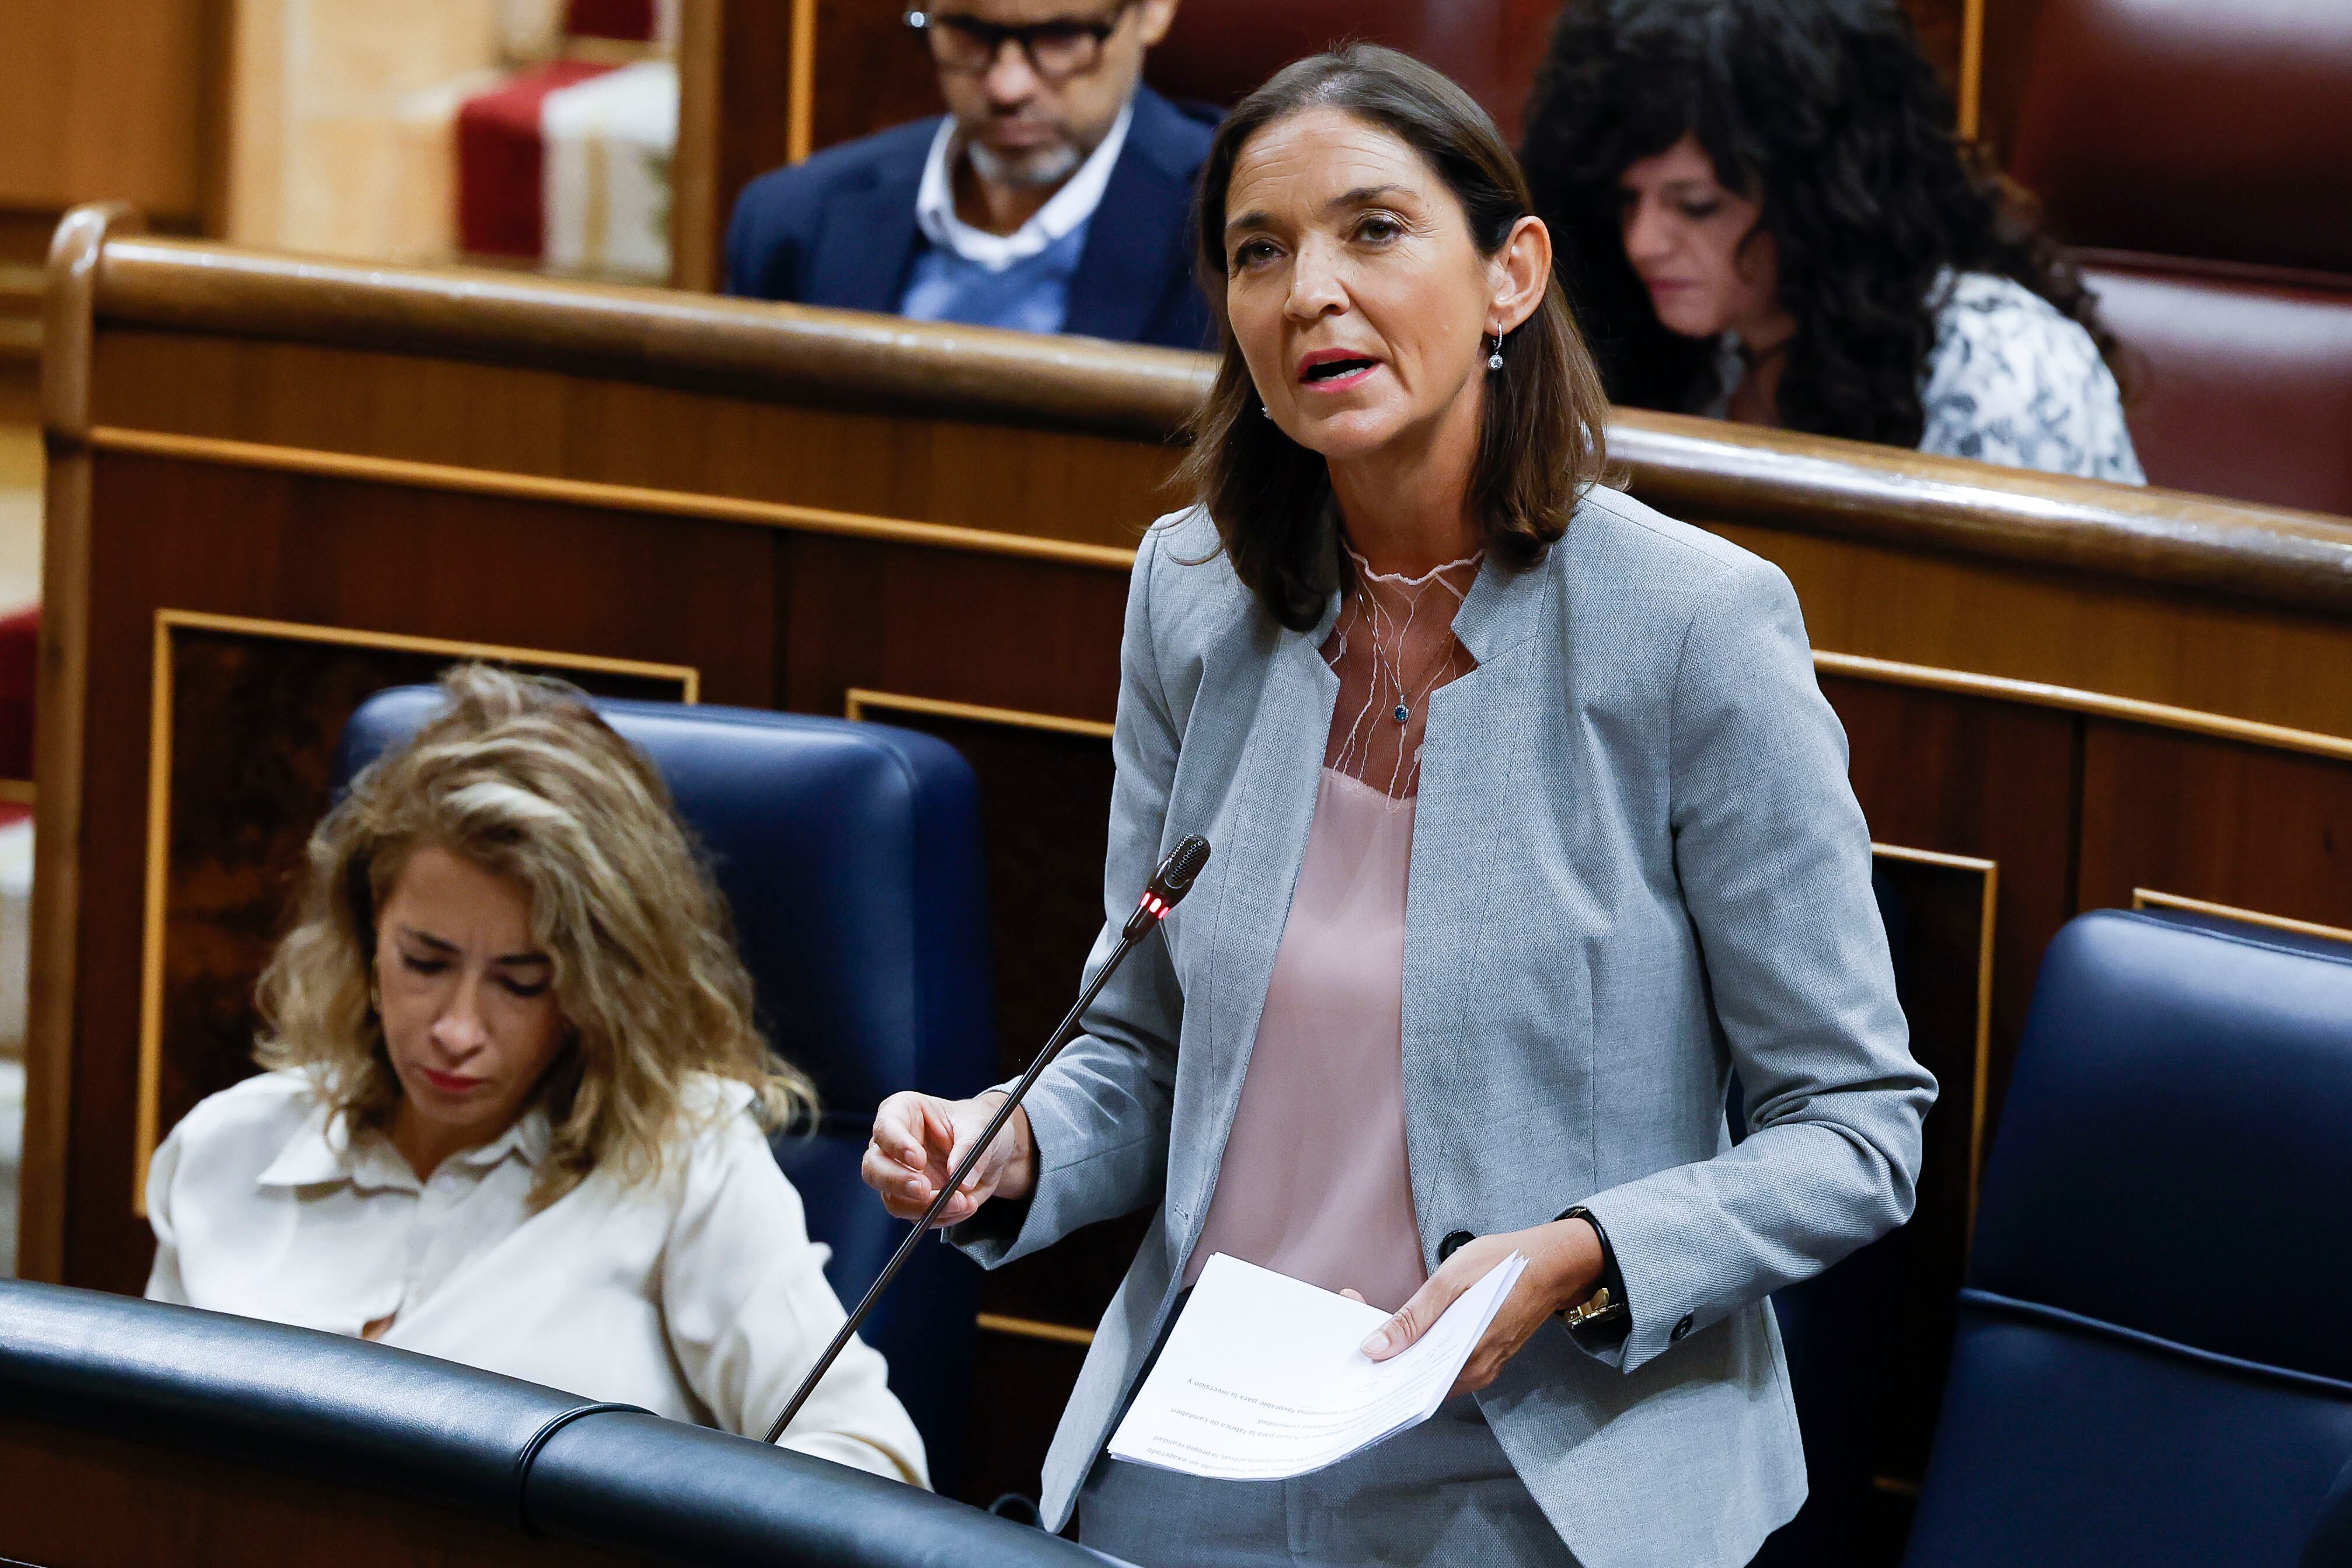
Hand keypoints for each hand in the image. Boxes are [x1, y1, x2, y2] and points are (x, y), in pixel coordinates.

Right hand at [861, 1091, 1036, 1226]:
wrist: (992, 1150)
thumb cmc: (979, 1125)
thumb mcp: (981, 1126)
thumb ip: (970, 1147)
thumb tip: (961, 1180)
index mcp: (903, 1112)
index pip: (886, 1127)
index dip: (897, 1145)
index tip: (918, 1160)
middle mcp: (893, 1146)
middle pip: (873, 1168)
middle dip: (898, 1182)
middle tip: (925, 1190)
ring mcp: (900, 1175)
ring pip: (892, 1200)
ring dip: (925, 1207)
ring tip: (962, 1201)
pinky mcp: (912, 1200)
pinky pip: (917, 1216)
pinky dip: (942, 1216)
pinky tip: (966, 1205)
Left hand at [1359, 1219, 1604, 1398]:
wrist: (1553, 1262)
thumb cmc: (1505, 1265)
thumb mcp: (1451, 1282)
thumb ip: (1413, 1319)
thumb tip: (1374, 1349)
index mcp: (1467, 1361)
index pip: (1407, 1379)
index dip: (1376, 1365)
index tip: (1350, 1345)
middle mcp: (1475, 1375)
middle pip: (1416, 1378)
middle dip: (1384, 1358)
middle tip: (1355, 1334)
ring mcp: (1482, 1368)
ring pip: (1429, 1370)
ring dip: (1402, 1352)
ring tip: (1374, 1330)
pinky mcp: (1486, 1357)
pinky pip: (1446, 1361)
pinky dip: (1424, 1348)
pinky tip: (1407, 1331)